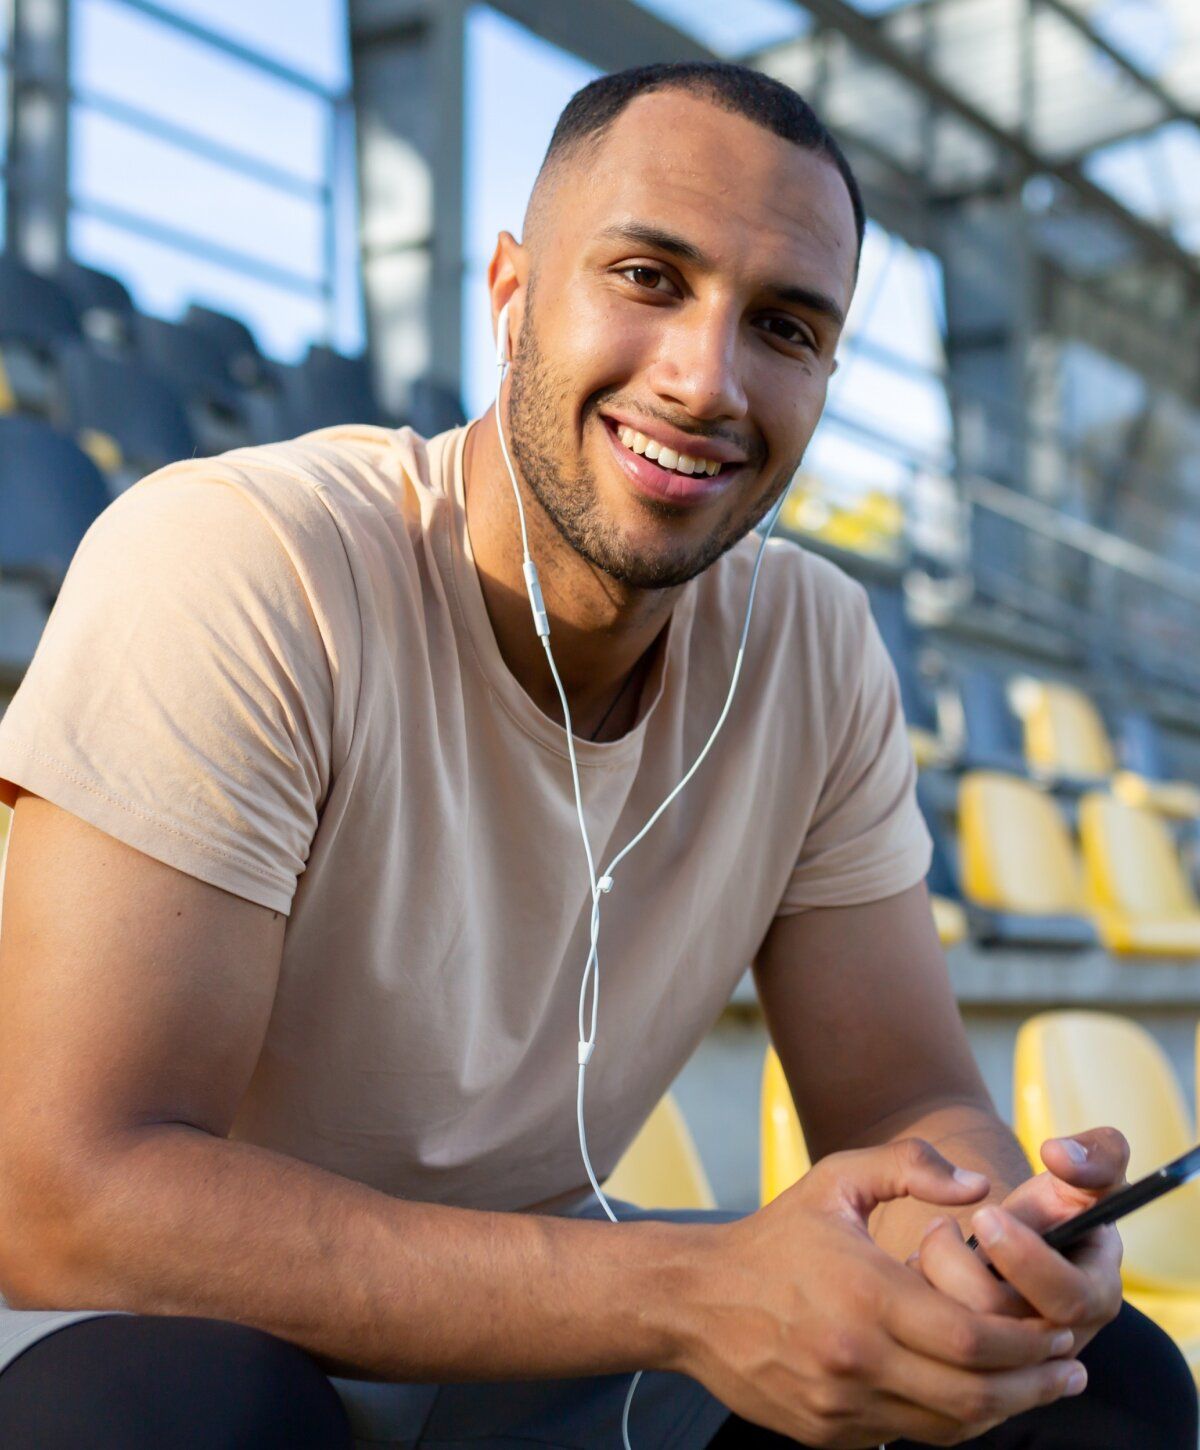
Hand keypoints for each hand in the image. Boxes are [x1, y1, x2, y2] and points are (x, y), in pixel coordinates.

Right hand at [680, 1138, 1087, 1446]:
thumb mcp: (837, 1179)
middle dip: (1033, 1384)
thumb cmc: (776, 1234)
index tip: (1061, 1331)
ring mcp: (841, 1404)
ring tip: (1038, 1387)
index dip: (1027, 1342)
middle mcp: (856, 1358)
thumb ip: (910, 1165)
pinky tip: (973, 1397)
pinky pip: (909, 1437)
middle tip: (1070, 1368)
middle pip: (973, 1393)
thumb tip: (978, 1185)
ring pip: (948, 1427)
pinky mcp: (829, 1433)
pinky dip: (951, 1423)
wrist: (696, 1298)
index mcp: (865, 1293)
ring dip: (1003, 1410)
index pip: (972, 1337)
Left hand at [912, 1127, 1127, 1364]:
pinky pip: (938, 1349)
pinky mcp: (979, 1365)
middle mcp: (1061, 1337)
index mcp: (1096, 1295)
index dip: (1024, 1259)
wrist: (1031, 1234)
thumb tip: (1059, 1156)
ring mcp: (1019, 1358)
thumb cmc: (1064, 1200)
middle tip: (940, 1225)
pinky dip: (918, 1305)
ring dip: (934, 1280)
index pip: (1069, 1299)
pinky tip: (921, 1271)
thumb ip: (1093, 1154)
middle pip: (1003, 1324)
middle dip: (961, 1267)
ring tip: (932, 1240)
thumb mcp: (1087, 1170)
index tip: (984, 1213)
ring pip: (961, 1340)